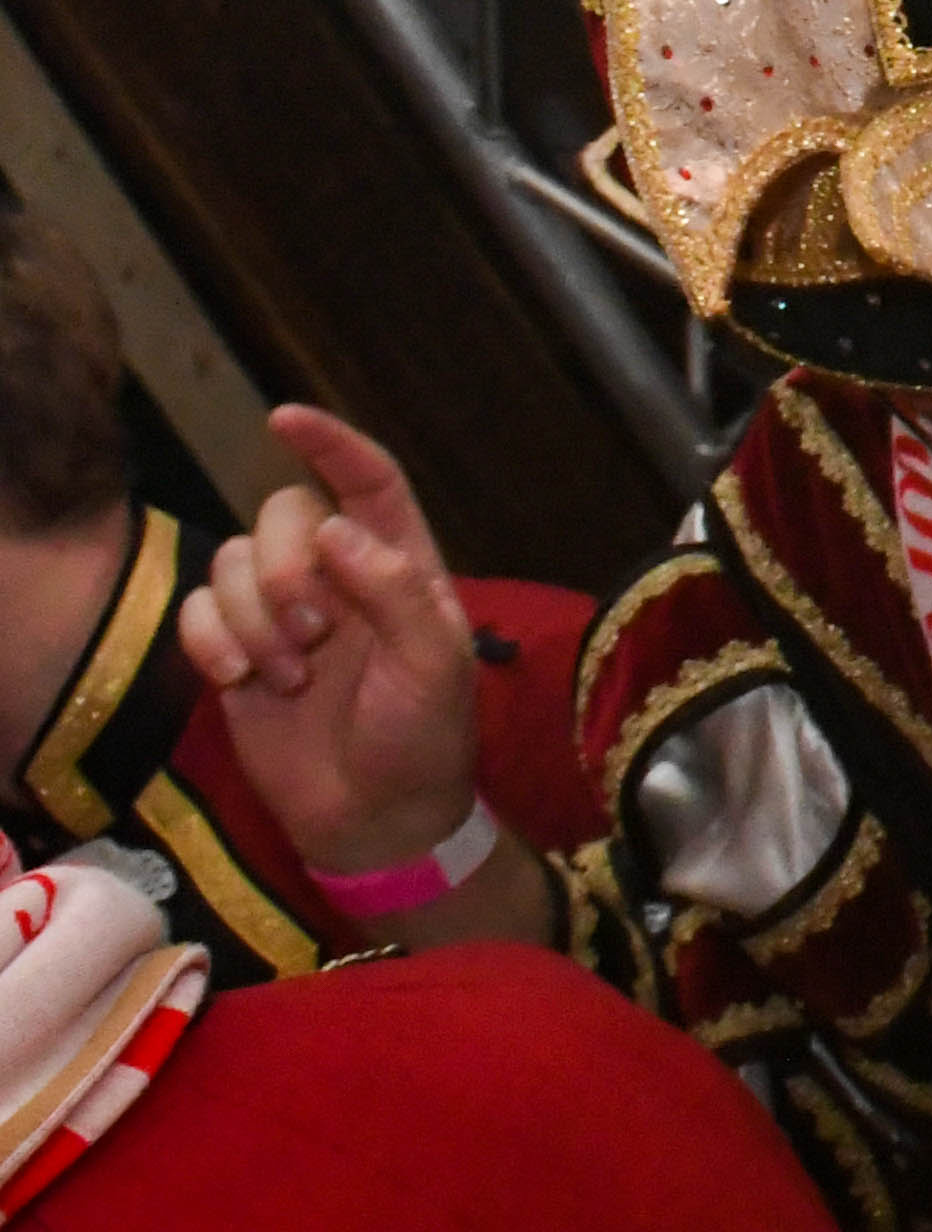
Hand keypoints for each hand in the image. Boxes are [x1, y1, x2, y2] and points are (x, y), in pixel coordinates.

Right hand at [170, 404, 483, 877]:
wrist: (374, 814)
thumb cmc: (422, 737)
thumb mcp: (434, 665)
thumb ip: (394, 591)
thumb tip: (337, 528)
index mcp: (401, 564)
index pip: (369, 481)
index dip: (332, 443)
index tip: (285, 417)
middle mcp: (338, 575)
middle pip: (286, 514)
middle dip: (285, 567)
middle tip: (315, 634)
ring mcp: (282, 612)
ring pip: (233, 560)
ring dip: (253, 617)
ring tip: (292, 675)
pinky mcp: (235, 651)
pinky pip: (197, 610)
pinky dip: (210, 640)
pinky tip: (240, 681)